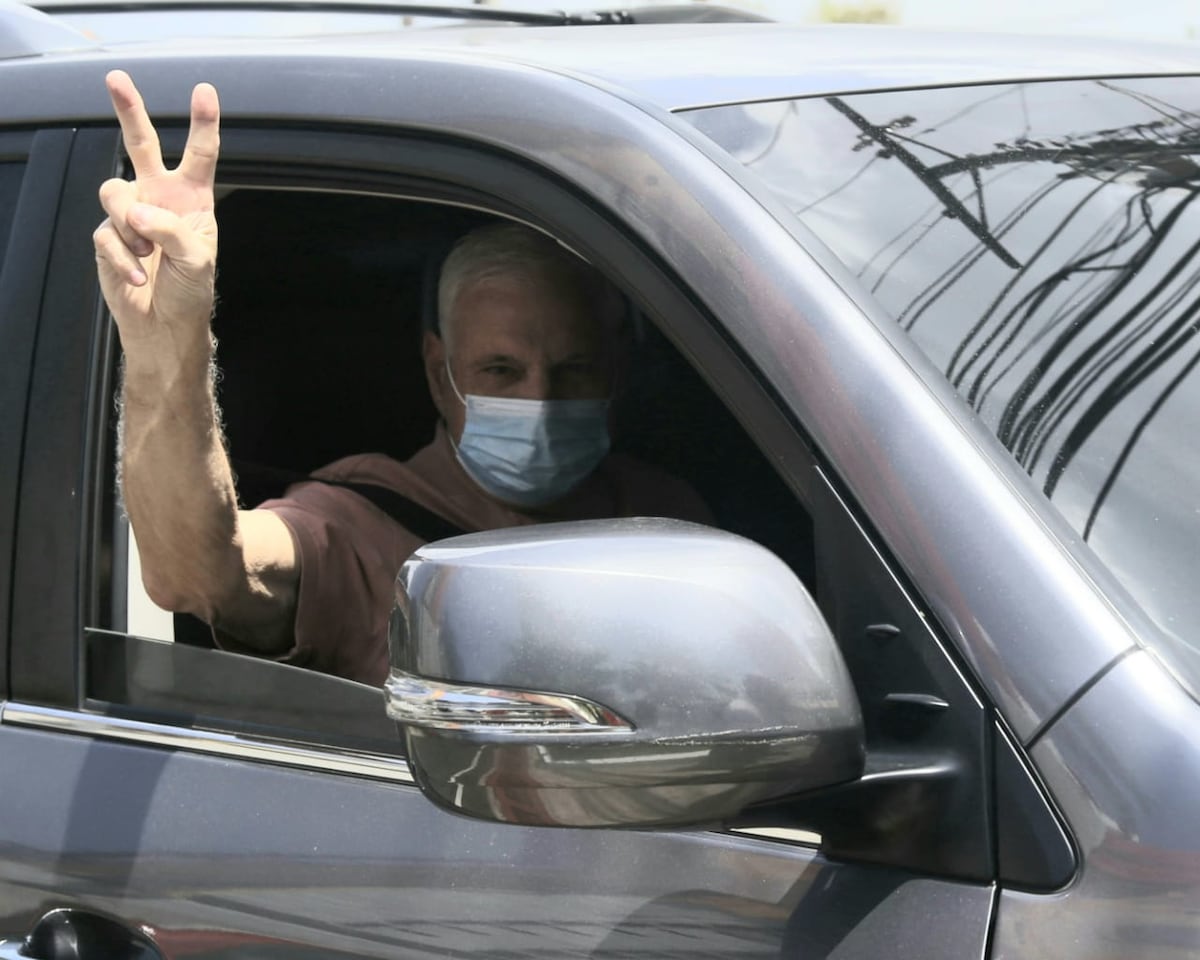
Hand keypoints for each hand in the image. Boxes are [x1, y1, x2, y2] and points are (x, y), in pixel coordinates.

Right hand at [94, 70, 219, 351]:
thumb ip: (172, 230)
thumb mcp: (197, 260)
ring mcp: (131, 214)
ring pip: (114, 194)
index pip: (200, 155)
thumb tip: (137, 212)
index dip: (202, 123)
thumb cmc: (191, 289)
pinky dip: (124, 259)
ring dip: (131, 228)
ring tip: (149, 255)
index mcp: (192, 198)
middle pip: (140, 144)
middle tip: (117, 78)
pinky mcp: (109, 236)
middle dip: (129, 111)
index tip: (205, 91)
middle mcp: (159, 197)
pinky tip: (139, 276)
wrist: (165, 323)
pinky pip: (107, 234)